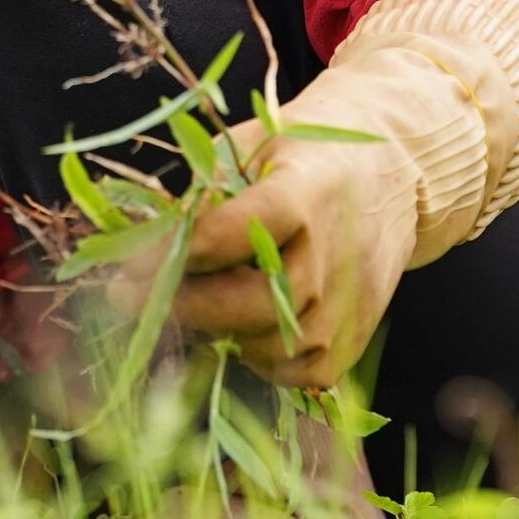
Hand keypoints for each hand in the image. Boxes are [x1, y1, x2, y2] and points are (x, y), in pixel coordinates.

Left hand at [104, 0, 518, 393]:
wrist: (393, 173)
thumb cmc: (307, 152)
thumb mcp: (253, 145)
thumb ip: (204, 190)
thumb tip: (142, 239)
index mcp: (303, 194)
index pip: (227, 234)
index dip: (169, 254)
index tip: (125, 265)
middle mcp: (331, 256)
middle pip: (244, 301)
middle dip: (180, 303)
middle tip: (129, 298)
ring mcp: (347, 304)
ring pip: (264, 344)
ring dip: (216, 331)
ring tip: (187, 303)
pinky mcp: (355, 338)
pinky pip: (297, 372)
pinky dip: (260, 359)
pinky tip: (238, 327)